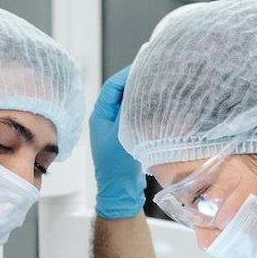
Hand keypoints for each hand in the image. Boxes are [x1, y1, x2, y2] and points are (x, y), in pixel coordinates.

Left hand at [89, 66, 146, 218]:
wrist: (120, 191)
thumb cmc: (117, 166)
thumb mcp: (123, 133)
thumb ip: (128, 109)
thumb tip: (137, 87)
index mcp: (99, 116)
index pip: (112, 86)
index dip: (127, 73)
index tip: (143, 66)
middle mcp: (105, 119)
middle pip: (120, 92)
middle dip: (135, 81)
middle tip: (152, 72)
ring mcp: (115, 128)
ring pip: (128, 103)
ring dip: (141, 95)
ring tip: (156, 85)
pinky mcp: (125, 136)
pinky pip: (134, 115)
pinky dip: (144, 108)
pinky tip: (156, 105)